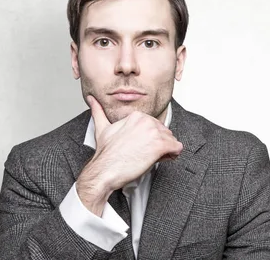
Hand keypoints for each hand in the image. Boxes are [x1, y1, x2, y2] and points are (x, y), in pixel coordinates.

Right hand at [75, 95, 182, 214]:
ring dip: (165, 151)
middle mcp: (147, 121)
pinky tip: (160, 159)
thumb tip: (92, 100)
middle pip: (164, 133)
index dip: (150, 139)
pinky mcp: (160, 145)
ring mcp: (154, 132)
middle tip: (145, 154)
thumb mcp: (102, 128)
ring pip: (171, 140)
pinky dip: (172, 155)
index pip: (155, 126)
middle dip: (158, 144)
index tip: (142, 147)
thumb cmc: (106, 154)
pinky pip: (177, 148)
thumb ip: (98, 111)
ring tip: (150, 158)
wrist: (104, 170)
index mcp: (137, 116)